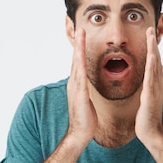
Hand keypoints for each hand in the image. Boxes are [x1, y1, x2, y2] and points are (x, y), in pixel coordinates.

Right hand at [66, 28, 96, 144]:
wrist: (79, 133)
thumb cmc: (86, 119)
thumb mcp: (87, 101)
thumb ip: (87, 91)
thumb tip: (89, 86)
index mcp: (77, 84)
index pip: (79, 63)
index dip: (80, 49)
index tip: (83, 37)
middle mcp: (74, 83)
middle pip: (75, 59)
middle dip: (78, 43)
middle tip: (80, 28)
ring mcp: (75, 88)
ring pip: (76, 63)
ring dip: (78, 48)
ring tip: (80, 35)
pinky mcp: (79, 94)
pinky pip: (80, 75)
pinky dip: (80, 63)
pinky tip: (80, 55)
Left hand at [135, 27, 162, 144]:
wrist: (151, 130)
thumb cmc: (149, 114)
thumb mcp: (153, 93)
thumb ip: (159, 79)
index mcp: (155, 81)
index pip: (154, 60)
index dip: (152, 46)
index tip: (149, 33)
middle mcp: (157, 82)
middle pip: (156, 58)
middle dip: (153, 43)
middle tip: (150, 27)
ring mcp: (155, 88)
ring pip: (154, 65)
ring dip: (153, 50)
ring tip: (150, 36)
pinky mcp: (151, 95)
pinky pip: (151, 78)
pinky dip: (152, 66)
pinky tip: (151, 56)